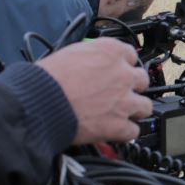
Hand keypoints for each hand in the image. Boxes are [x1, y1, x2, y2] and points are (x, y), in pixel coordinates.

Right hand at [37, 40, 151, 144]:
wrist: (39, 103)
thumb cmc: (47, 79)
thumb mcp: (70, 54)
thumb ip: (90, 58)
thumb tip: (91, 64)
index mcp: (110, 52)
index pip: (130, 55)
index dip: (123, 65)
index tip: (118, 71)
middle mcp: (123, 75)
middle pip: (141, 80)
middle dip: (130, 87)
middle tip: (117, 93)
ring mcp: (124, 101)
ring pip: (145, 106)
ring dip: (133, 110)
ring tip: (119, 113)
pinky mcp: (118, 125)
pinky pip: (133, 131)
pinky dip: (124, 132)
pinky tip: (114, 131)